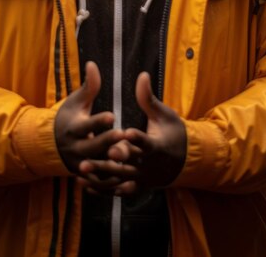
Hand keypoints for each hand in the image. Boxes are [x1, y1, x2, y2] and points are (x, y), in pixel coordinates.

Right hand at [54, 61, 123, 173]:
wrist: (52, 145)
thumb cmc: (69, 117)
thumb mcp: (77, 102)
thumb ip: (88, 86)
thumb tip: (93, 64)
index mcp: (73, 127)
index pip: (86, 125)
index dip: (98, 121)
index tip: (112, 115)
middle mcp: (75, 147)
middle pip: (92, 146)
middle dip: (107, 141)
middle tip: (124, 135)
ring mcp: (80, 163)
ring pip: (96, 165)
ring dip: (110, 162)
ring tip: (127, 156)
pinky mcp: (85, 175)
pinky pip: (98, 180)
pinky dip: (109, 179)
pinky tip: (125, 176)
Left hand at [78, 72, 186, 194]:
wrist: (184, 161)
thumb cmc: (173, 132)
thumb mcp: (164, 115)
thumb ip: (148, 99)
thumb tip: (142, 75)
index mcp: (158, 146)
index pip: (146, 143)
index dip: (137, 139)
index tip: (125, 132)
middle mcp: (149, 165)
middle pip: (129, 164)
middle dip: (112, 160)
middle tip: (96, 155)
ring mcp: (142, 178)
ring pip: (119, 179)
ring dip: (100, 174)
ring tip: (80, 169)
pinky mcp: (136, 186)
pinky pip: (117, 190)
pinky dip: (102, 189)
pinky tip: (85, 184)